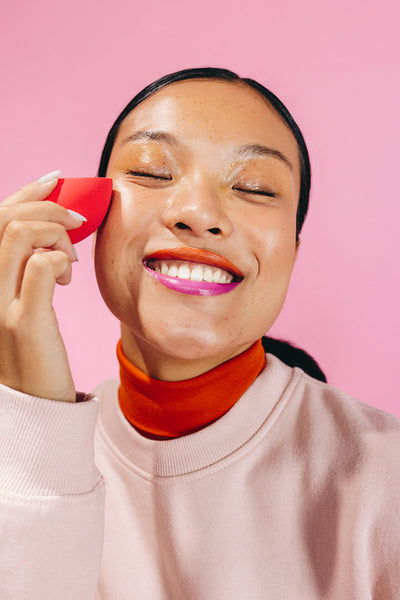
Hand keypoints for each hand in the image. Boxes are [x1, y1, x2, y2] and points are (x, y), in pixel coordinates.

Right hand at [0, 172, 85, 401]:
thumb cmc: (33, 353)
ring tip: (71, 260)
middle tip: (79, 221)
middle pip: (6, 220)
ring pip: (21, 235)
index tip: (56, 179)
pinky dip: (60, 258)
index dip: (26, 193)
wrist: (32, 406)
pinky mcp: (24, 322)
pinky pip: (41, 266)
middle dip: (50, 207)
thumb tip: (52, 233)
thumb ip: (26, 269)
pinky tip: (68, 275)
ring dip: (57, 234)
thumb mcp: (22, 304)